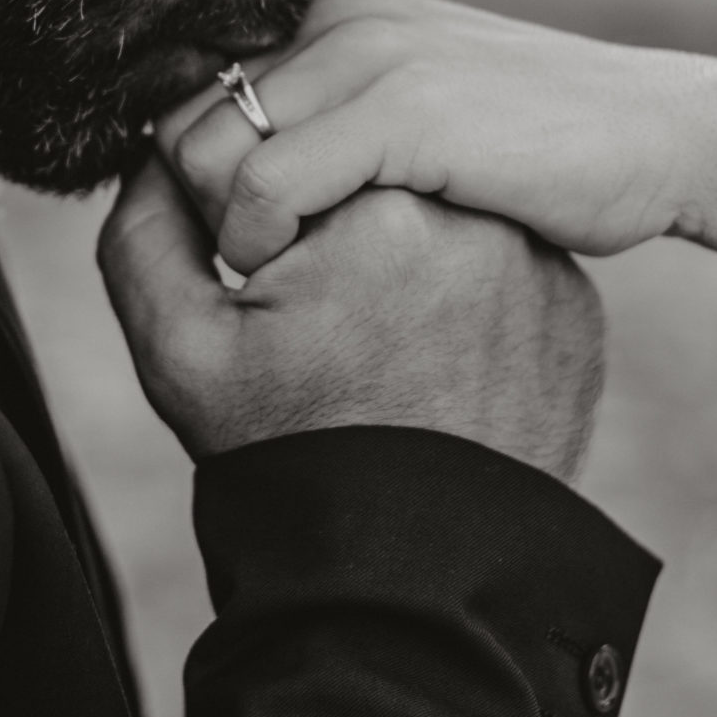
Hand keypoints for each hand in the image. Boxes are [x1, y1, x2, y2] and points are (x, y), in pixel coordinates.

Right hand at [99, 153, 603, 478]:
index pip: (289, 160)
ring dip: (401, 258)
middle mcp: (477, 214)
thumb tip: (163, 144)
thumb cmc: (288, 453)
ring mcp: (539, 261)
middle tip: (321, 328)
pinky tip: (432, 364)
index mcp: (375, 205)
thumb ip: (145, 226)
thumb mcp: (178, 348)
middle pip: (369, 181)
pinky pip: (500, 270)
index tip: (262, 295)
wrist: (411, 572)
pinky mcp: (571, 307)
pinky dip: (463, 301)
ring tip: (377, 348)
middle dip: (331, 237)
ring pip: (440, 218)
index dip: (253, 229)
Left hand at [159, 0, 716, 274]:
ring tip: (268, 281)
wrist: (662, 137)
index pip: (191, 90)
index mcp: (335, 14)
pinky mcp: (400, 112)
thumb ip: (343, 116)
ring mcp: (367, 58)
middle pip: (178, 123)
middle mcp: (336, 20)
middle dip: (191, 211)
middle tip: (241, 274)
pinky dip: (259, 247)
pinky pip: (264, 186)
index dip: (188, 178)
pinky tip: (295, 281)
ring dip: (219, 235)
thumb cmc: (544, 147)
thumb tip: (247, 173)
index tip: (224, 242)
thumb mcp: (426, 109)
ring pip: (206, 153)